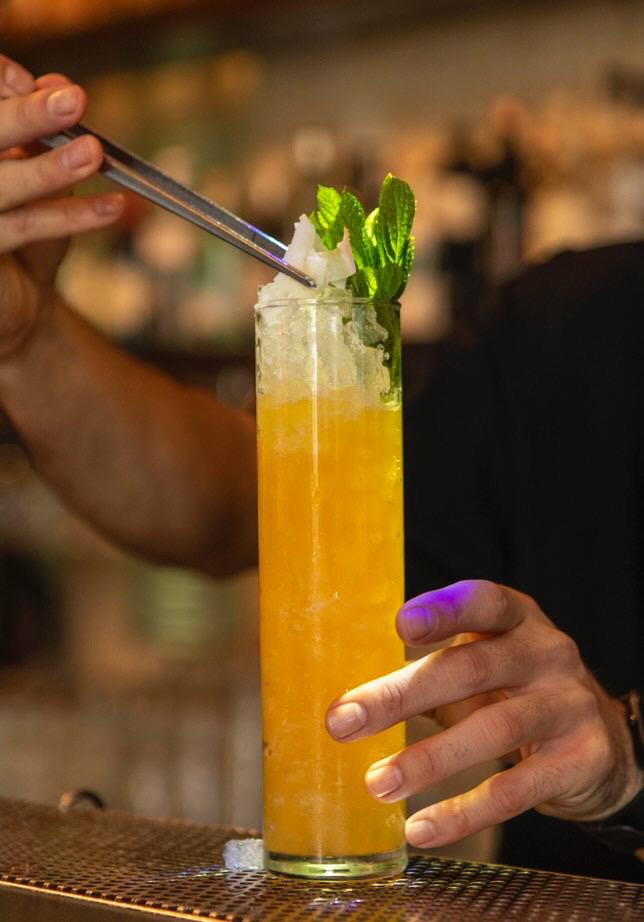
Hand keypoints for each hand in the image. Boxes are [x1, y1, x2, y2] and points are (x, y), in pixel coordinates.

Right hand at [0, 56, 123, 358]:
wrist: (16, 305)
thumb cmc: (21, 231)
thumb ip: (37, 134)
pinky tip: (111, 207)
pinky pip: (21, 228)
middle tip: (73, 100)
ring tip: (93, 154)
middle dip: (24, 116)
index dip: (0, 83)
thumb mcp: (33, 175)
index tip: (45, 85)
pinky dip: (67, 217)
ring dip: (48, 169)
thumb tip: (57, 86)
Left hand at [326, 580, 642, 848]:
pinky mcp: (580, 759)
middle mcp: (547, 652)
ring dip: (428, 759)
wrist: (601, 739)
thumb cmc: (516, 690)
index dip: (444, 610)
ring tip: (378, 783)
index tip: (400, 624)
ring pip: (494, 729)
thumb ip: (433, 670)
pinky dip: (464, 810)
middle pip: (471, 668)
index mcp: (518, 619)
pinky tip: (421, 828)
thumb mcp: (485, 664)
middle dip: (402, 696)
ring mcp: (568, 704)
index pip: (484, 602)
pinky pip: (515, 789)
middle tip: (343, 721)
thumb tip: (349, 704)